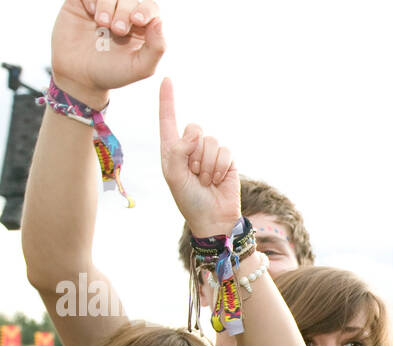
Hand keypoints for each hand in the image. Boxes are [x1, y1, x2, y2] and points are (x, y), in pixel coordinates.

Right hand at [50, 0, 165, 106]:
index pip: (151, 8)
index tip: (137, 20)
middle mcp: (123, 13)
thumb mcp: (140, 67)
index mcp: (142, 27)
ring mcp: (102, 6)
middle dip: (125, 12)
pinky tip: (91, 12)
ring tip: (102, 23)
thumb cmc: (111, 73)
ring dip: (108, 4)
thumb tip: (160, 21)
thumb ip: (156, 48)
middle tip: (117, 30)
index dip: (146, 10)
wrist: (78, 76)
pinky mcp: (81, 3)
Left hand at [158, 78, 240, 237]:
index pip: (168, 119)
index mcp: (172, 149)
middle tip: (195, 175)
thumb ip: (178, 150)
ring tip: (206, 181)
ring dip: (208, 165)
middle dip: (195, 153)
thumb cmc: (189, 200)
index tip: (166, 79)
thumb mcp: (174, 176)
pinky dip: (220, 167)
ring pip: (211, 142)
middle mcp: (190, 147)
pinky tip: (217, 181)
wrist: (213, 218)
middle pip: (194, 129)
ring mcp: (210, 153)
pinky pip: (225, 152)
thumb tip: (195, 132)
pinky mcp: (227, 160)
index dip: (167, 100)